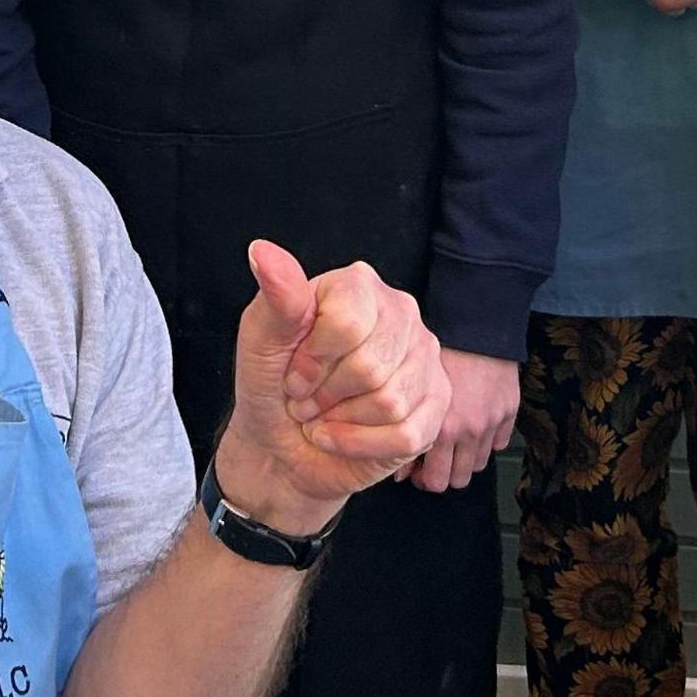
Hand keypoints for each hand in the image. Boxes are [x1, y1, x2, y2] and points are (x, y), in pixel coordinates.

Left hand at [214, 241, 448, 534]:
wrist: (281, 442)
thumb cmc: (272, 384)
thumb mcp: (260, 340)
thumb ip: (274, 299)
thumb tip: (263, 251)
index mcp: (358, 285)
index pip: (348, 322)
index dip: (311, 360)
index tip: (292, 373)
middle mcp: (402, 312)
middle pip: (370, 366)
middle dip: (326, 395)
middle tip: (307, 398)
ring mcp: (425, 357)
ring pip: (391, 402)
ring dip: (342, 422)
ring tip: (325, 414)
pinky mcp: (436, 403)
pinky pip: (407, 435)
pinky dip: (359, 445)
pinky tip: (341, 436)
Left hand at [404, 347, 519, 492]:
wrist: (476, 326)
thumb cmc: (439, 352)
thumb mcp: (412, 388)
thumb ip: (404, 428)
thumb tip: (398, 470)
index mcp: (441, 427)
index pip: (435, 481)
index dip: (423, 480)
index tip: (417, 472)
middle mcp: (469, 431)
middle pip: (458, 480)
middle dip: (443, 475)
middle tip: (433, 463)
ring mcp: (492, 423)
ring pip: (478, 466)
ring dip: (463, 459)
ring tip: (452, 444)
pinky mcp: (509, 413)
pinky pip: (498, 444)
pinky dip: (486, 441)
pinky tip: (473, 426)